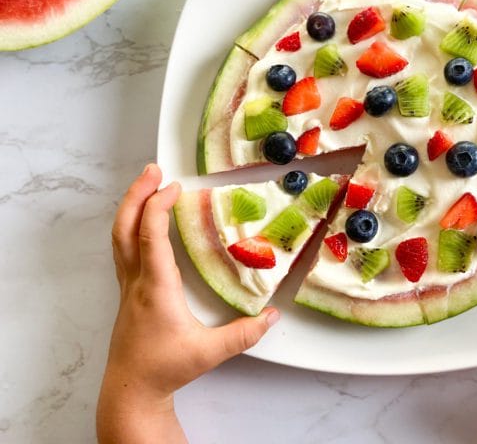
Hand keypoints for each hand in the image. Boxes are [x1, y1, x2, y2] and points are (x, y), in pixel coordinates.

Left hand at [97, 164, 279, 442]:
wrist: (131, 390)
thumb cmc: (165, 369)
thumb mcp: (210, 352)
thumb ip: (245, 334)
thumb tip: (272, 316)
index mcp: (156, 288)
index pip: (150, 236)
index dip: (158, 206)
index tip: (174, 187)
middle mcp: (137, 281)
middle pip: (125, 228)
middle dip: (136, 194)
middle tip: (152, 170)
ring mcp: (129, 286)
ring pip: (120, 237)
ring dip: (131, 207)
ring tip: (146, 186)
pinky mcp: (129, 293)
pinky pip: (124, 249)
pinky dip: (132, 226)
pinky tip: (145, 224)